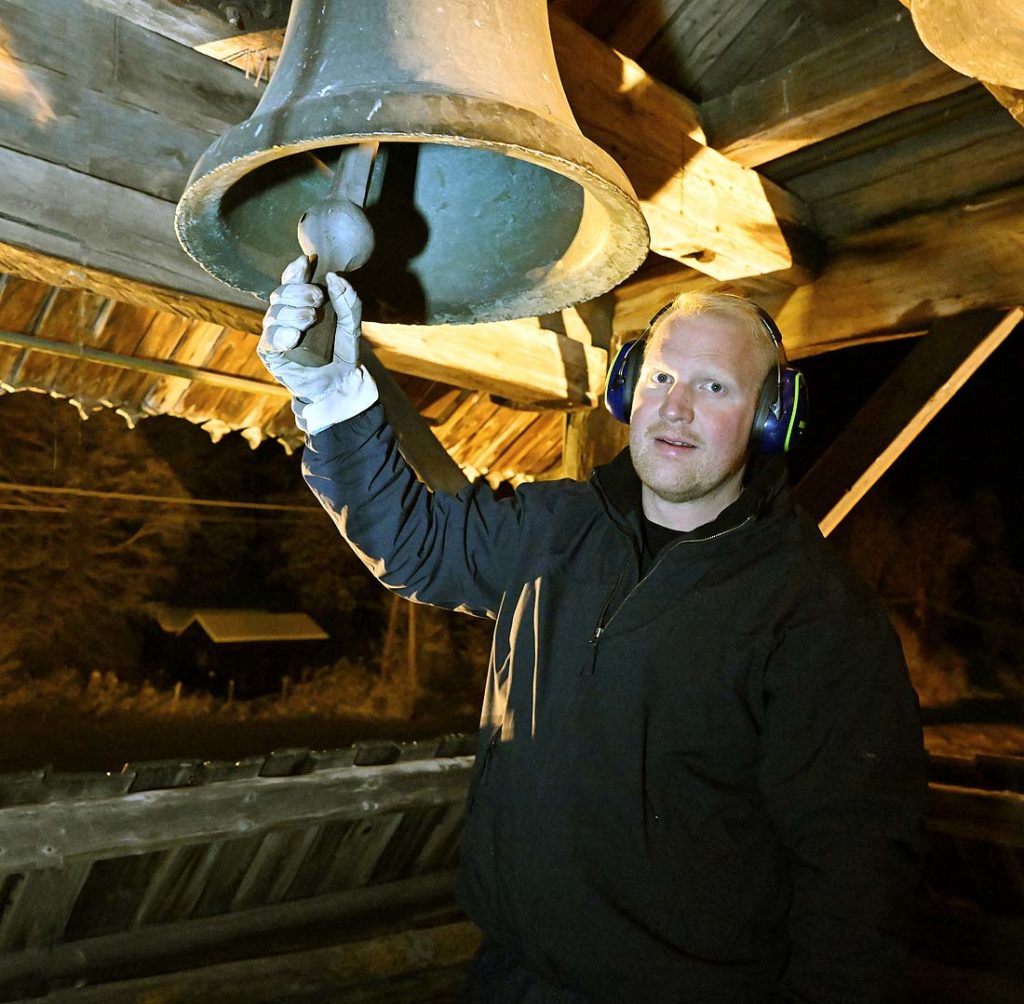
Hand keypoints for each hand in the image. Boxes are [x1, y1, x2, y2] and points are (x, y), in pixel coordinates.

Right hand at [257, 255, 377, 433]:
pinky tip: (294, 336)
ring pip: (274, 313)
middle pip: (280, 294)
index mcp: (301, 304)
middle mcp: (286, 315)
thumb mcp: (351, 324)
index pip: (291, 282)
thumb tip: (333, 276)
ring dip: (292, 312)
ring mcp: (276, 333)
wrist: (340, 383)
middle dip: (297, 292)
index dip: (294, 271)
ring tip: (310, 318)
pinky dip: (281, 334)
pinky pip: (269, 338)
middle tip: (317, 298)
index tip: (305, 263)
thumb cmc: (343, 352)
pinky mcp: (270, 352)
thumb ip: (347, 300)